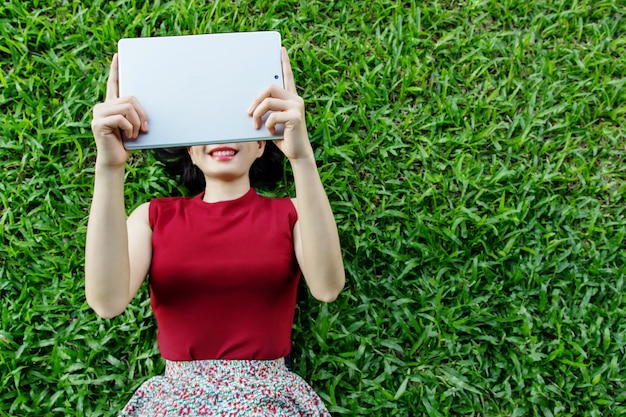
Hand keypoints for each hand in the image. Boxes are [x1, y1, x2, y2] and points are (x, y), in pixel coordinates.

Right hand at [91, 54, 148, 167]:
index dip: (115, 70)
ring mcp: (98, 113)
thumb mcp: (135, 125)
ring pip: (127, 107)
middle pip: (130, 98)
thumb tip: (147, 104)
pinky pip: (121, 118)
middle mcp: (102, 106)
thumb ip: (136, 113)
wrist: (116, 160)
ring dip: (137, 122)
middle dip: (142, 113)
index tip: (118, 56)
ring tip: (135, 133)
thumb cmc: (127, 143)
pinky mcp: (98, 123)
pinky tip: (128, 136)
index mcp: (111, 105)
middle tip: (145, 128)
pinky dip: (130, 128)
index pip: (113, 84)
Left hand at [248, 47, 312, 161]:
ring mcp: (297, 106)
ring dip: (258, 114)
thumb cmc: (283, 137)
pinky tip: (271, 132)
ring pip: (268, 101)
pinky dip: (267, 125)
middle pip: (270, 87)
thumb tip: (251, 106)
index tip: (281, 49)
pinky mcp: (296, 116)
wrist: (297, 152)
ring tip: (257, 125)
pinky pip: (273, 116)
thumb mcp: (273, 120)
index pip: (287, 76)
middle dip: (256, 99)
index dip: (284, 62)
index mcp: (291, 97)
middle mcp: (296, 99)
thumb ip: (267, 110)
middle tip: (249, 113)